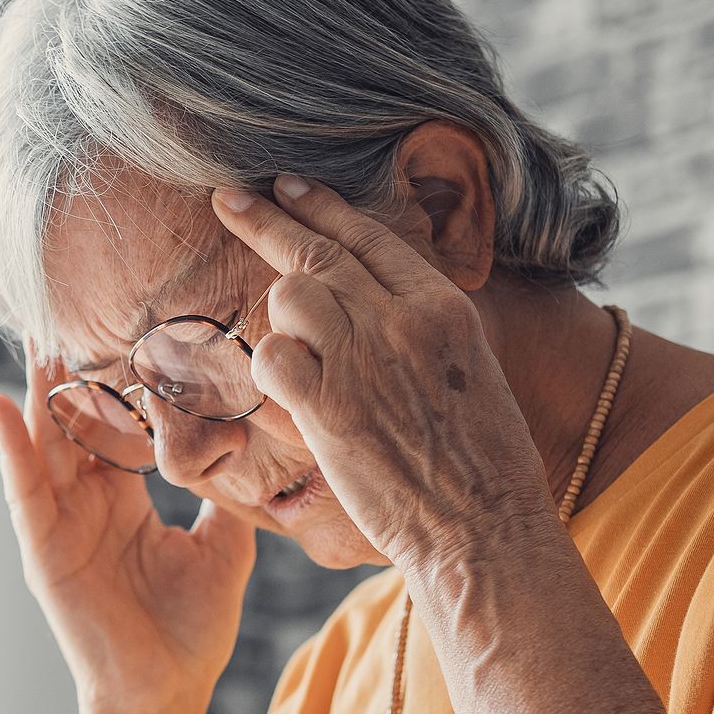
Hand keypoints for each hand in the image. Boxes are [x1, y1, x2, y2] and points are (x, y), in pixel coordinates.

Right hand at [0, 360, 254, 713]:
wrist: (164, 696)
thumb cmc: (190, 632)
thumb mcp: (224, 547)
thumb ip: (226, 496)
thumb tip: (255, 450)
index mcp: (123, 501)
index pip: (114, 426)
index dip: (118, 380)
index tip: (130, 326)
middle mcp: (86, 506)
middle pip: (71, 423)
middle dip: (68, 371)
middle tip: (67, 309)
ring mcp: (59, 526)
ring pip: (42, 444)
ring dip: (34, 392)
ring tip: (33, 339)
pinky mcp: (42, 551)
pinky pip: (22, 491)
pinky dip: (9, 448)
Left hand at [208, 173, 557, 567]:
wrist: (486, 528)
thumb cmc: (483, 465)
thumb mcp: (472, 369)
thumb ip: (421, 327)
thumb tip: (373, 302)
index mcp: (443, 308)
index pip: (369, 236)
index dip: (320, 205)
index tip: (285, 185)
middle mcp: (402, 321)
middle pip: (317, 251)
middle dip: (264, 220)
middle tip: (227, 199)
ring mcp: (363, 361)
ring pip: (291, 297)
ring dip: (280, 318)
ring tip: (296, 351)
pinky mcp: (329, 408)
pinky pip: (272, 358)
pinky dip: (270, 369)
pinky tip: (286, 390)